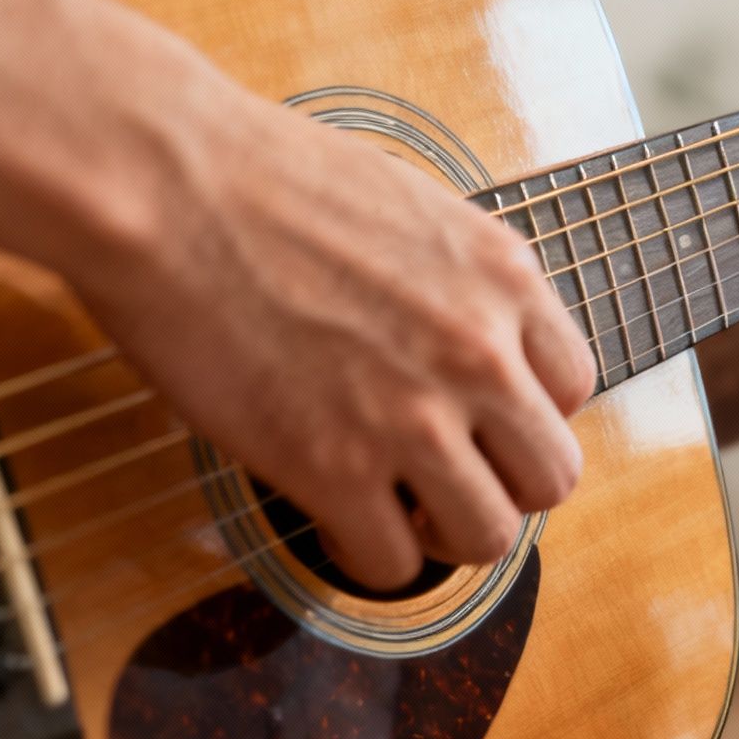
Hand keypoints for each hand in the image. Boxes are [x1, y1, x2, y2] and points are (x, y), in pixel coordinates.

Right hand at [73, 100, 595, 587]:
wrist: (163, 184)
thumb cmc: (260, 176)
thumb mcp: (409, 206)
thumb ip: (457, 281)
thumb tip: (468, 332)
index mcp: (503, 280)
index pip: (574, 388)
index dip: (526, 415)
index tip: (483, 419)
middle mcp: (479, 354)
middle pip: (551, 477)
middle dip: (504, 486)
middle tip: (451, 478)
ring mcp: (412, 418)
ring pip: (489, 536)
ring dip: (445, 534)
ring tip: (400, 510)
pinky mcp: (334, 469)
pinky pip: (391, 562)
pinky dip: (366, 554)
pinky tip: (334, 518)